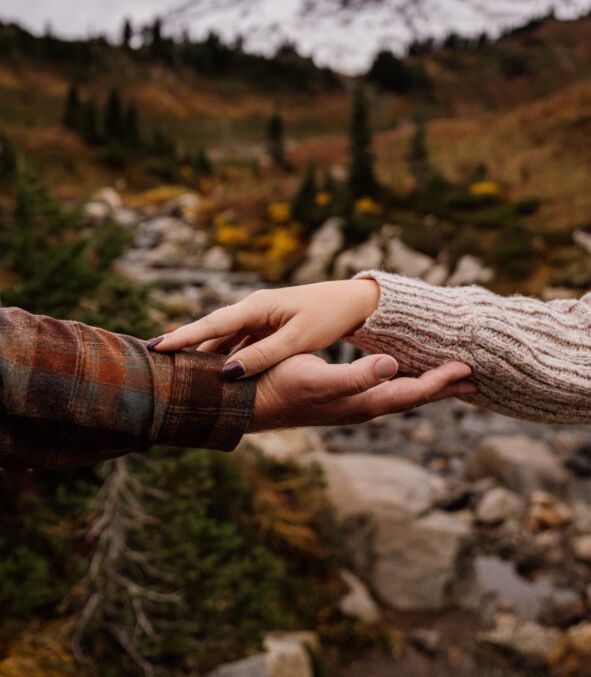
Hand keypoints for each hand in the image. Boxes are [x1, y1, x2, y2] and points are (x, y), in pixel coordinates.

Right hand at [147, 279, 381, 378]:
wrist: (354, 302)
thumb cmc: (329, 317)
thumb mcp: (299, 339)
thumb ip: (265, 355)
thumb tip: (230, 373)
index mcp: (257, 307)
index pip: (213, 325)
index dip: (183, 337)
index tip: (156, 347)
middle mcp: (252, 310)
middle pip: (211, 331)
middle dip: (183, 345)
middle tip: (151, 361)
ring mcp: (259, 319)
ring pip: (223, 340)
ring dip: (201, 354)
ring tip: (173, 374)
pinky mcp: (266, 328)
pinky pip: (237, 344)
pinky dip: (222, 357)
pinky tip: (211, 375)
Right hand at [249, 353, 474, 430]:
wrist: (246, 402)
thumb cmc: (277, 387)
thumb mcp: (316, 377)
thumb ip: (355, 376)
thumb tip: (395, 366)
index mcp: (361, 404)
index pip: (412, 395)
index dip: (440, 383)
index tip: (467, 369)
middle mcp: (361, 408)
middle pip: (412, 398)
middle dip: (441, 387)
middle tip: (473, 376)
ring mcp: (351, 405)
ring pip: (399, 395)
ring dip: (424, 385)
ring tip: (447, 377)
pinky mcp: (340, 398)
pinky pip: (383, 390)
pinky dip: (402, 382)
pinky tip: (401, 372)